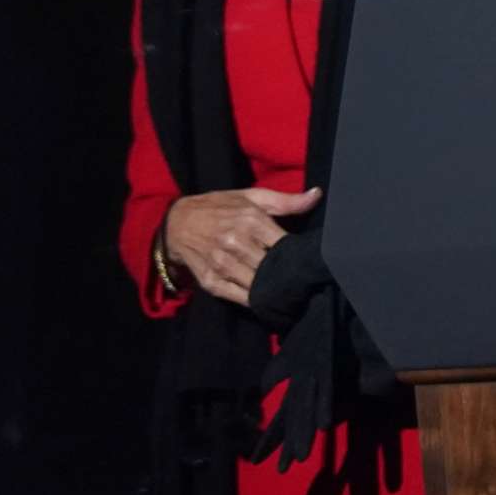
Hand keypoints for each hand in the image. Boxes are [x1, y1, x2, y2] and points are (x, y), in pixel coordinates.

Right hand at [161, 186, 321, 304]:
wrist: (177, 222)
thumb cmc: (221, 207)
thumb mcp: (252, 197)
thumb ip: (287, 200)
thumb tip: (317, 194)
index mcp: (251, 220)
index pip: (285, 245)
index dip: (298, 254)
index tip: (308, 260)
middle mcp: (236, 242)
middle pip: (272, 267)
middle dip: (287, 273)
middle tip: (301, 279)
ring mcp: (221, 264)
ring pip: (256, 284)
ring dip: (272, 289)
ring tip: (287, 292)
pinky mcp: (210, 281)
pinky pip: (237, 296)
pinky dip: (253, 300)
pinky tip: (265, 299)